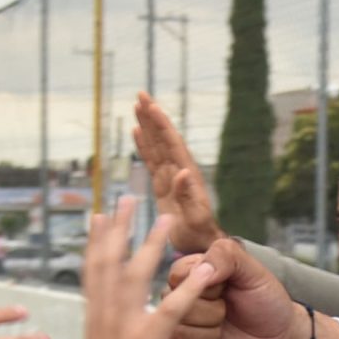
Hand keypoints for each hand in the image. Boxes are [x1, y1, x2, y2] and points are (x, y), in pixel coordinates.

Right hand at [70, 201, 219, 338]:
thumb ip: (108, 337)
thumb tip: (109, 327)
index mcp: (95, 320)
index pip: (94, 271)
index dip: (98, 241)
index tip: (99, 216)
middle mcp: (106, 316)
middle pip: (110, 261)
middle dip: (120, 227)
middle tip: (127, 197)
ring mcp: (126, 327)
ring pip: (137, 274)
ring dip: (153, 243)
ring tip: (167, 218)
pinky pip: (172, 309)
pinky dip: (190, 288)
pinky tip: (203, 270)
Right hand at [134, 93, 224, 252]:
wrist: (201, 244)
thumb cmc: (199, 233)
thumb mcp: (195, 216)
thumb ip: (189, 195)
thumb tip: (183, 171)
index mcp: (186, 174)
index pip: (172, 143)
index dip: (161, 124)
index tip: (151, 105)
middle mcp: (179, 170)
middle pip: (163, 138)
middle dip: (152, 116)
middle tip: (141, 94)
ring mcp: (170, 176)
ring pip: (156, 145)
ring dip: (148, 125)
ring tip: (137, 106)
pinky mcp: (163, 185)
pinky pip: (151, 160)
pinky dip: (144, 145)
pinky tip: (137, 132)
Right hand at [166, 238, 309, 338]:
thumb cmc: (266, 303)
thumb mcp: (253, 271)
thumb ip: (226, 256)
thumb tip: (202, 267)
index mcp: (191, 278)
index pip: (176, 276)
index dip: (204, 285)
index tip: (225, 287)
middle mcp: (180, 304)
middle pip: (175, 307)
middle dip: (211, 312)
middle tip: (228, 312)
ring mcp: (180, 333)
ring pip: (178, 334)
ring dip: (210, 334)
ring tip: (225, 331)